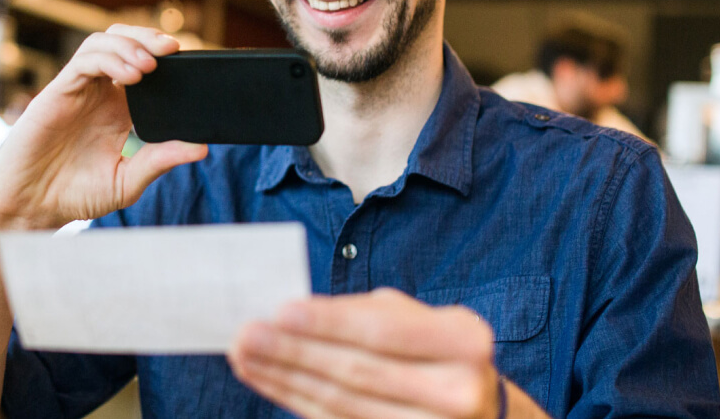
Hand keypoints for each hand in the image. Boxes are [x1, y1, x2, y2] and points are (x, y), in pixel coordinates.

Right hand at [0, 24, 207, 229]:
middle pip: (123, 42)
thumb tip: (201, 147)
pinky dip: (110, 59)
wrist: (31, 207)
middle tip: (174, 48)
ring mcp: (77, 90)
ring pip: (102, 42)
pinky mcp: (57, 92)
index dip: (164, 58)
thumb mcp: (127, 180)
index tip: (191, 63)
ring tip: (151, 64)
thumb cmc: (74, 195)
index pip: (143, 66)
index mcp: (117, 110)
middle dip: (149, 38)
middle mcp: (98, 94)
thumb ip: (160, 161)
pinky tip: (132, 75)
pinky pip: (84, 61)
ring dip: (130, 45)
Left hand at [228, 288, 503, 418]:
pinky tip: (268, 379)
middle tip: (246, 335)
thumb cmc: (430, 349)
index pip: (384, 332)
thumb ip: (359, 313)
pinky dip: (296, 400)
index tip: (280, 311)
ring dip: (285, 379)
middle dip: (294, 352)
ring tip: (244, 356)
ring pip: (342, 404)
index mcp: (464, 341)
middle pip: (358, 372)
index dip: (330, 323)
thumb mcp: (412, 317)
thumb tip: (288, 315)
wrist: (475, 408)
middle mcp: (458, 391)